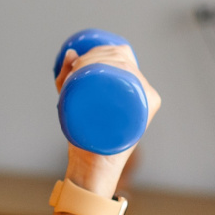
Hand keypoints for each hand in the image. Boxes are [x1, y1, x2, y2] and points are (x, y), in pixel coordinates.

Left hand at [54, 46, 161, 194]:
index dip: (101, 50)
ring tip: (81, 70)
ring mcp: (146, 103)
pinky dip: (127, 75)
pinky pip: (143, 89)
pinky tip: (110, 73)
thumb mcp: (75, 100)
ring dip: (105, 60)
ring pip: (129, 69)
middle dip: (97, 55)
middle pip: (124, 59)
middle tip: (75, 68)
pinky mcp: (144, 115)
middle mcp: (144, 92)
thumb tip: (69, 53)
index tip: (77, 61)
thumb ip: (68, 78)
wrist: (90, 165)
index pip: (122, 55)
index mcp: (133, 86)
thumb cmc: (85, 133)